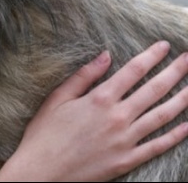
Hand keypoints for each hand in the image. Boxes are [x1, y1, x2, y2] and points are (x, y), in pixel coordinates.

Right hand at [0, 41, 187, 181]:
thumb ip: (84, 76)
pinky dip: (176, 136)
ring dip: (182, 100)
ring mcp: (125, 140)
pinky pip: (158, 146)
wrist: (42, 170)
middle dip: (175, 72)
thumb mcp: (58, 98)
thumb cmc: (45, 133)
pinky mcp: (127, 160)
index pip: (133, 71)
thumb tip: (105, 56)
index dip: (151, 56)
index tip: (164, 46)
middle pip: (154, 90)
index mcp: (99, 99)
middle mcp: (117, 117)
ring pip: (162, 116)